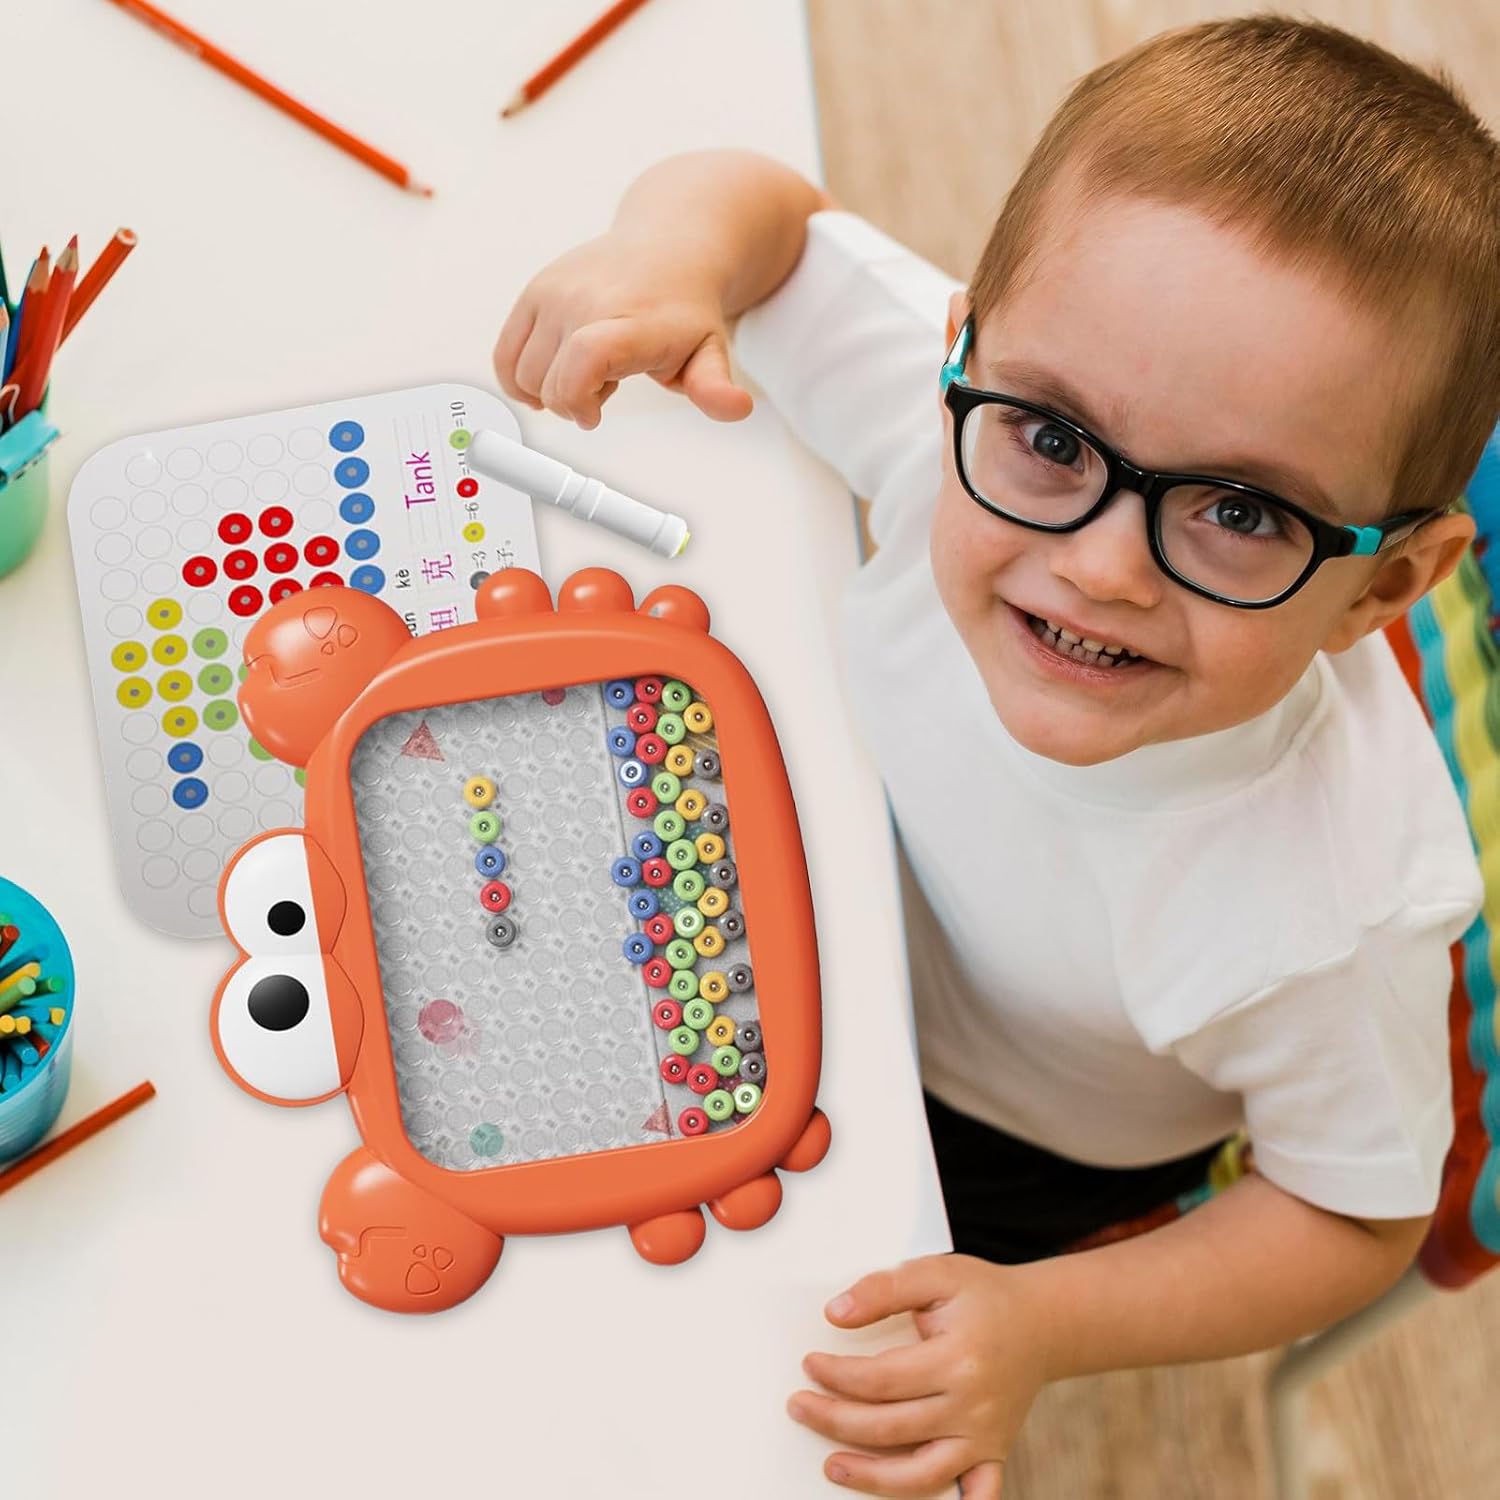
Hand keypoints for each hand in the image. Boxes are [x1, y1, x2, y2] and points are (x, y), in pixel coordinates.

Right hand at [493, 230, 753, 428]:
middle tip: (608, 385)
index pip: (584, 360)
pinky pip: (504, 355)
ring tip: (590, 368)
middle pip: (547, 381)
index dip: (577, 399)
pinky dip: (520, 377)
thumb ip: (714, 387)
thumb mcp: (711, 351)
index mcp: (629, 321)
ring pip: (522, 373)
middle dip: (572, 402)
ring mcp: (554, 294)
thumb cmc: (686, 307)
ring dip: (551, 387)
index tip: (594, 415)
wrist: (672, 243)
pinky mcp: (534, 292)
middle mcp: (585, 301)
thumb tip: (737, 408)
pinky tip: (555, 372)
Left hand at [788, 1254, 1048, 1497]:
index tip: (810, 1365)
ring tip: (833, 1466)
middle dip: (835, 1419)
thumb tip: (836, 1313)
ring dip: (872, 1477)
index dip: (837, 1375)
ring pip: (922, 1474)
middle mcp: (972, 1405)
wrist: (1043, 1320)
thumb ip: (884, 1288)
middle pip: (890, 1427)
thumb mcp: (935, 1273)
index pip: (880, 1379)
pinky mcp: (994, 1453)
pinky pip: (976, 1495)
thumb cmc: (984, 1296)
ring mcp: (984, 1436)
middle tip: (799, 1406)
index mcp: (957, 1358)